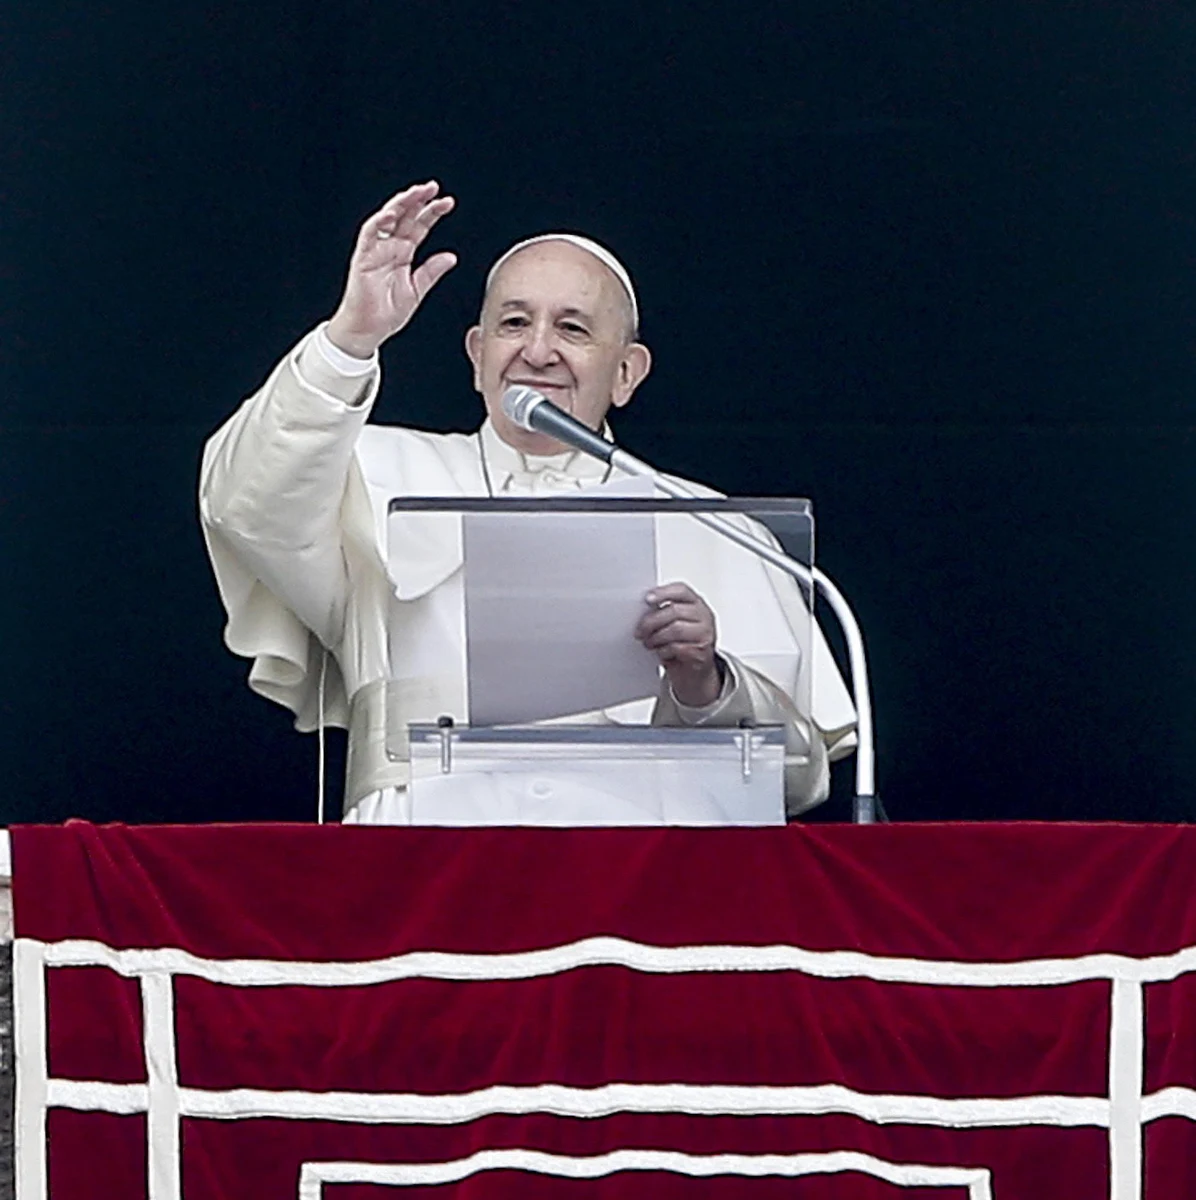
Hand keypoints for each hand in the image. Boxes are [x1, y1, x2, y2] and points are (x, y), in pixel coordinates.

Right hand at [325, 181, 457, 357]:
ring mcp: (375, 250)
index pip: (419, 226)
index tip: (447, 202)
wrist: (368, 330)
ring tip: (416, 193)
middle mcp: (389, 247)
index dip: (432, 213)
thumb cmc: (387, 312)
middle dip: (418, 200)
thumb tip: (451, 257)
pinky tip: (391, 214)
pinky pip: (369, 234)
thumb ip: (432, 272)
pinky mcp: (362, 257)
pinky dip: (379, 222)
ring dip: (401, 204)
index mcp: (403, 253)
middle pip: (405, 217)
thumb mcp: (417, 290)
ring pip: (387, 219)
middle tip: (433, 188)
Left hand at [635, 582, 723, 706]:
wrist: (695, 671)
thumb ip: (664, 612)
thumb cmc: (682, 643)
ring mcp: (705, 634)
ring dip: (656, 638)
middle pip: (674, 611)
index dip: (663, 593)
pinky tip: (661, 653)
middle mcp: (704, 616)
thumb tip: (643, 610)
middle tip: (640, 631)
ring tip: (649, 643)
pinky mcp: (702, 652)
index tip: (647, 599)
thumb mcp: (674, 623)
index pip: (681, 591)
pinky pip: (677, 648)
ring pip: (675, 629)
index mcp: (696, 604)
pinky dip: (664, 651)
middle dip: (652, 621)